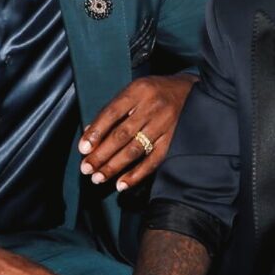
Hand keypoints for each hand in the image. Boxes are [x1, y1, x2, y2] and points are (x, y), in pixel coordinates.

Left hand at [78, 74, 197, 191]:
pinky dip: (137, 174)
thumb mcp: (135, 90)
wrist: (191, 91)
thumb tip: (90, 134)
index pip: (112, 113)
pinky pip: (153, 160)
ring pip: (135, 149)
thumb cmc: (156, 91)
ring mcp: (164, 124)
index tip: (82, 149)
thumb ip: (114, 110)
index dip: (96, 132)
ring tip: (98, 178)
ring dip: (114, 166)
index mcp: (138, 90)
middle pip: (121, 134)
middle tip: (86, 169)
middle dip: (101, 154)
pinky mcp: (173, 140)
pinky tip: (122, 184)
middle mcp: (151, 107)